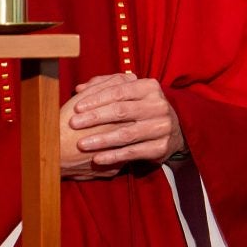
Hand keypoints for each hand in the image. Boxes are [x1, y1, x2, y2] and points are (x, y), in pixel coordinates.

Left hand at [63, 74, 183, 174]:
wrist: (173, 130)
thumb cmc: (141, 109)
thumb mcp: (130, 93)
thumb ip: (105, 87)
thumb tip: (80, 88)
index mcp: (150, 88)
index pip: (119, 91)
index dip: (97, 99)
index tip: (76, 107)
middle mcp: (158, 105)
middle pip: (122, 111)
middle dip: (95, 117)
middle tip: (73, 123)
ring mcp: (162, 127)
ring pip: (127, 134)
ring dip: (102, 140)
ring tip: (82, 144)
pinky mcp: (161, 146)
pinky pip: (133, 152)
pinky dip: (113, 156)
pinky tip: (97, 159)